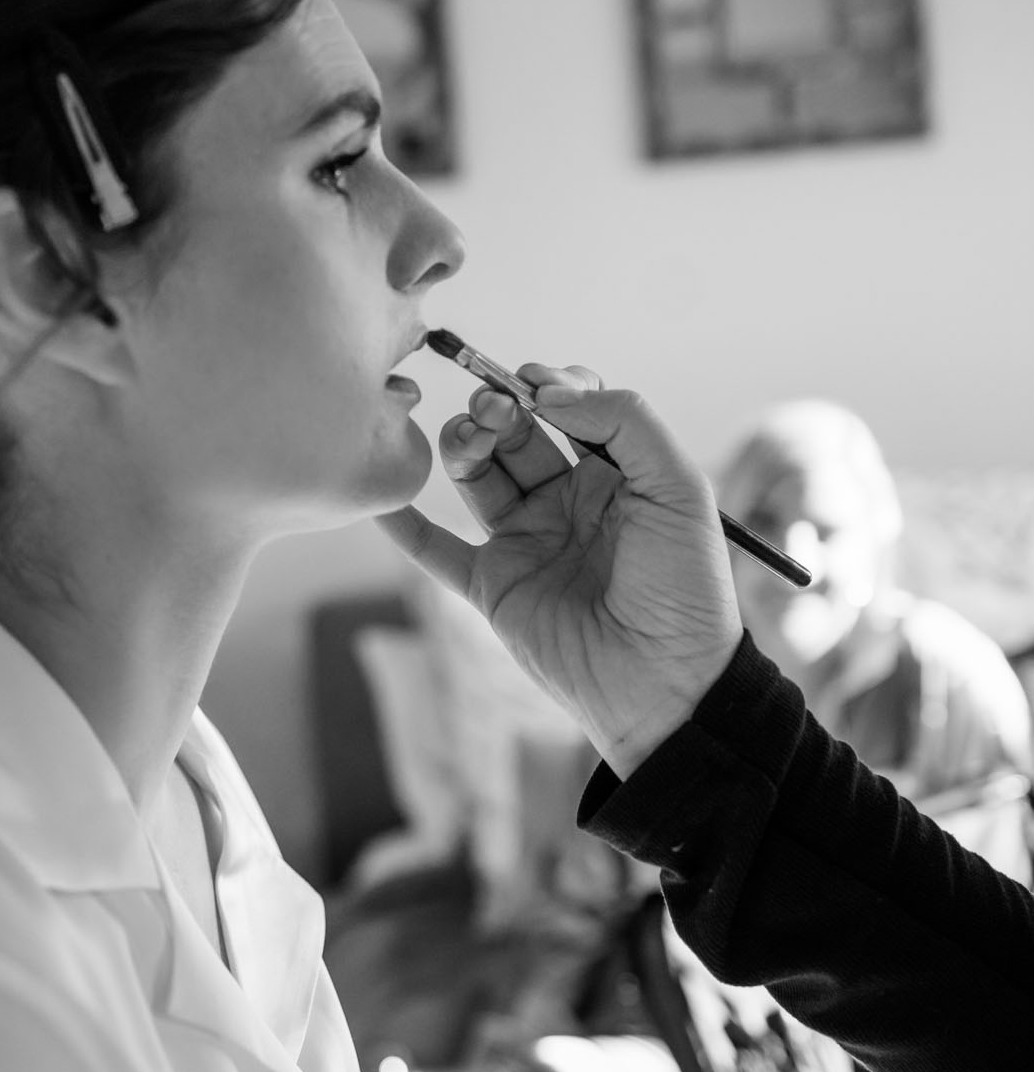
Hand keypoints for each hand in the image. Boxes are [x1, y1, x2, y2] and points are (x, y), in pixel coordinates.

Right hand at [377, 365, 742, 776]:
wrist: (666, 685)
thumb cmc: (685, 589)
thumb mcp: (678, 488)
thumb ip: (624, 422)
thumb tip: (546, 392)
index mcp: (617, 478)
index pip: (571, 409)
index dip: (549, 388)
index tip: (535, 386)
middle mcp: (568, 504)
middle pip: (517, 435)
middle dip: (499, 409)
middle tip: (493, 407)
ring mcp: (528, 544)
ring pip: (478, 476)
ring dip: (464, 444)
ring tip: (469, 438)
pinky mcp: (495, 588)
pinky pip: (439, 551)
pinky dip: (406, 526)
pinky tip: (386, 495)